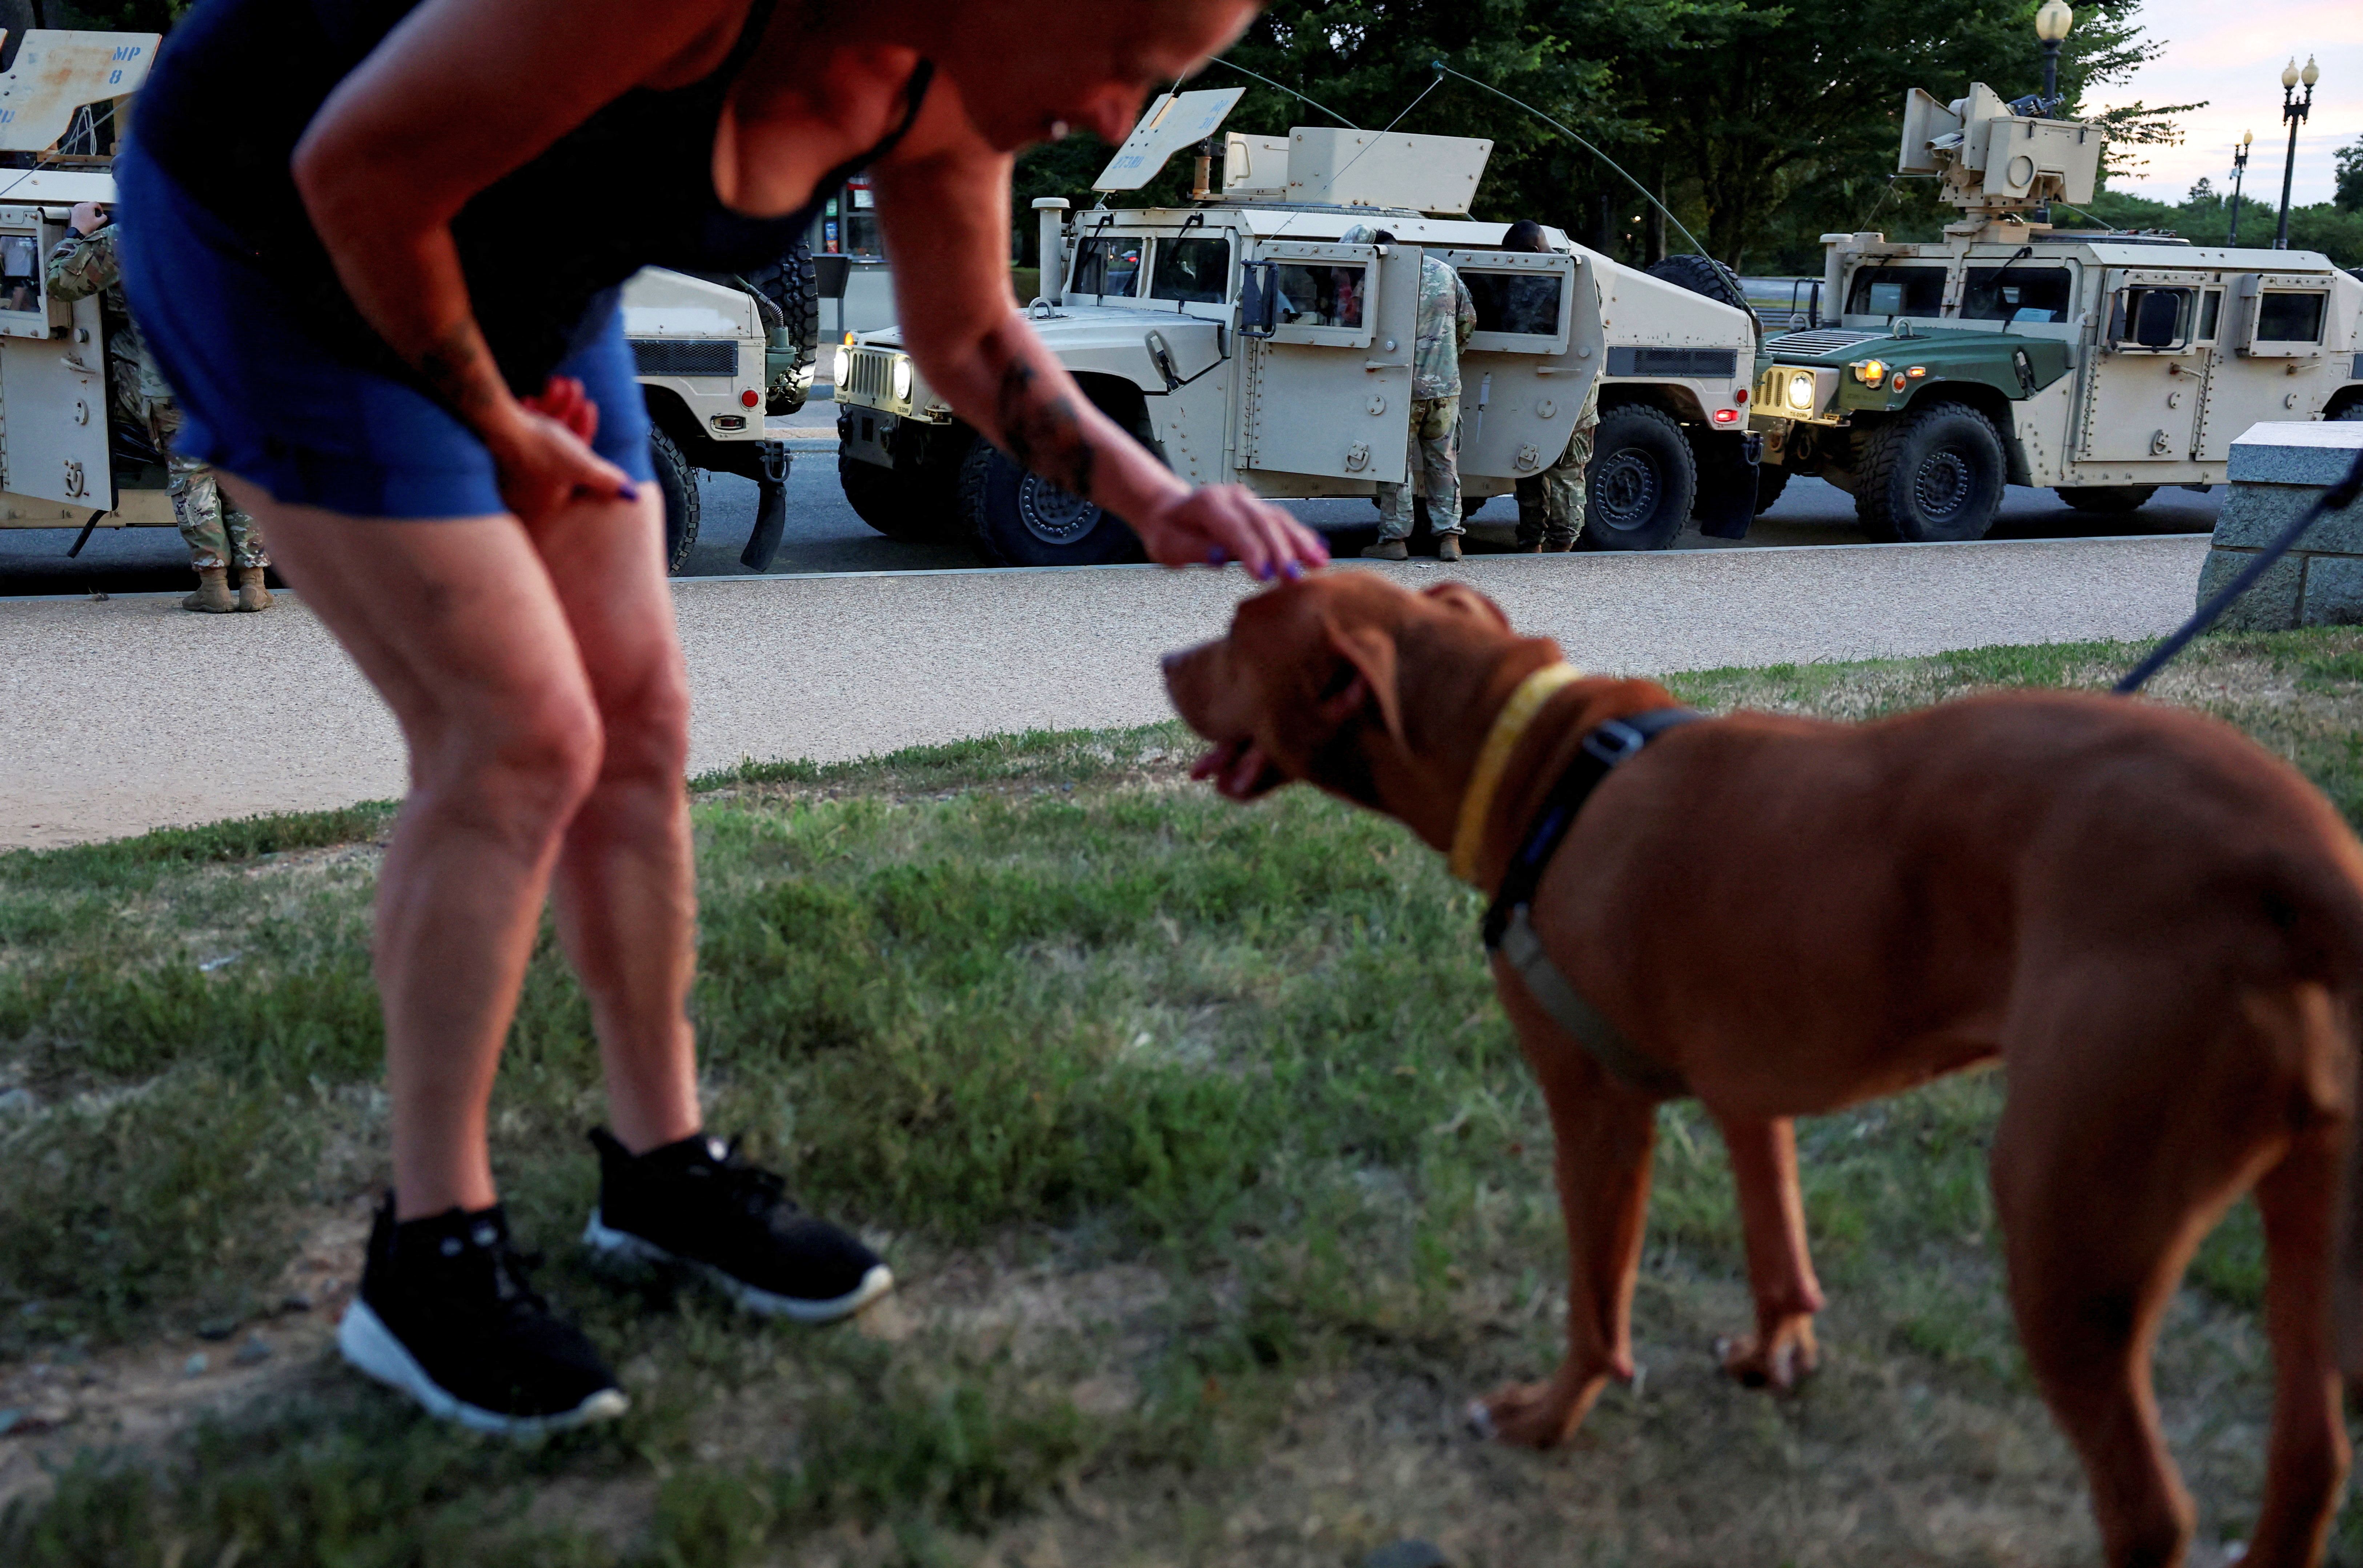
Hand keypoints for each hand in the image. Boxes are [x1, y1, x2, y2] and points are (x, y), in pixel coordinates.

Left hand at [68, 201, 107, 235]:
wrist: (78, 230)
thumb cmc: (88, 226)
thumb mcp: (99, 222)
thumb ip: (104, 217)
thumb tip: (103, 215)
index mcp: (88, 207)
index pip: (95, 203)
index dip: (99, 207)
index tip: (100, 212)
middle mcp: (82, 205)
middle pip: (90, 203)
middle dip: (94, 208)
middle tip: (95, 214)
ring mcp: (77, 207)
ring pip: (84, 205)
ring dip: (88, 208)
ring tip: (89, 214)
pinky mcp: (74, 210)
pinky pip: (80, 207)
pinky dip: (83, 209)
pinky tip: (84, 214)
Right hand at [488, 375, 637, 522]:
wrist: (496, 426)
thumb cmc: (538, 449)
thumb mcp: (584, 466)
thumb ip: (607, 480)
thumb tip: (631, 495)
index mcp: (548, 494)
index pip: (575, 465)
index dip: (585, 432)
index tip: (588, 407)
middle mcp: (529, 481)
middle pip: (560, 443)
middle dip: (571, 413)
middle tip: (575, 388)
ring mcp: (514, 463)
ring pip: (543, 431)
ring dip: (557, 404)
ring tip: (562, 383)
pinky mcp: (500, 444)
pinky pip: (524, 425)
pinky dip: (536, 407)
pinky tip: (540, 390)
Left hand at [1132, 484, 1328, 580]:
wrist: (1169, 512)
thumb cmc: (1169, 532)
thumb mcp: (1169, 545)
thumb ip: (1193, 550)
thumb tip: (1220, 557)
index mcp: (1207, 504)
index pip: (1234, 527)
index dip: (1252, 550)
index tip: (1264, 575)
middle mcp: (1232, 497)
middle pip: (1263, 521)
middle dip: (1281, 551)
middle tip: (1293, 577)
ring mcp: (1249, 500)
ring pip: (1279, 519)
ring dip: (1300, 543)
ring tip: (1318, 564)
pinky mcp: (1259, 508)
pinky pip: (1284, 521)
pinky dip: (1302, 537)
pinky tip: (1319, 552)